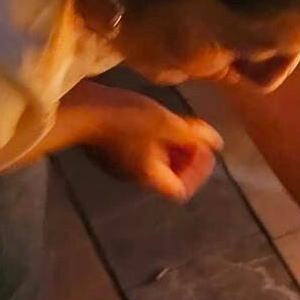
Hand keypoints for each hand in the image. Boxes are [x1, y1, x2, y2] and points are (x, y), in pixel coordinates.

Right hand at [82, 91, 222, 202]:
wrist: (82, 108)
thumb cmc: (127, 118)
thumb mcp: (168, 125)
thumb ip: (194, 137)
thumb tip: (217, 145)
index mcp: (148, 176)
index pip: (179, 190)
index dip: (197, 174)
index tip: (203, 151)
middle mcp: (134, 176)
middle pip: (170, 175)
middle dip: (188, 155)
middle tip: (196, 132)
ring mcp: (120, 164)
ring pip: (157, 160)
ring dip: (174, 145)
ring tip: (181, 121)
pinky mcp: (111, 150)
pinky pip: (142, 150)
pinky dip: (157, 138)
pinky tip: (160, 117)